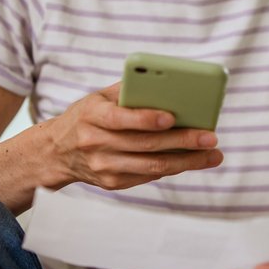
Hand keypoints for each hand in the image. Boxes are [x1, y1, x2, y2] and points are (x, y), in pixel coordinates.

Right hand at [44, 82, 222, 189]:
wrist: (56, 152)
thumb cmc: (87, 117)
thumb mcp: (98, 97)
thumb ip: (129, 90)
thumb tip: (169, 85)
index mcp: (92, 116)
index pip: (120, 118)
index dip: (146, 118)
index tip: (172, 117)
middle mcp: (96, 144)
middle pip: (145, 145)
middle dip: (182, 142)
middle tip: (210, 138)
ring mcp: (104, 167)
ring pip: (152, 166)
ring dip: (186, 161)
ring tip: (212, 155)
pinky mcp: (112, 183)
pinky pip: (148, 176)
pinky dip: (173, 167)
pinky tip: (192, 161)